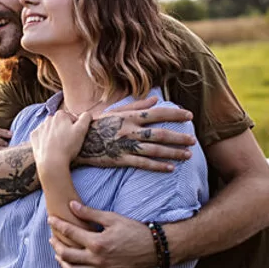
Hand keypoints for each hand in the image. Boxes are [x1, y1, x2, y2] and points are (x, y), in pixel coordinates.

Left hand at [31, 111, 91, 176]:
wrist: (51, 162)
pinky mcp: (33, 137)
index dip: (76, 127)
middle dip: (64, 129)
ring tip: (59, 145)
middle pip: (60, 122)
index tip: (76, 136)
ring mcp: (39, 127)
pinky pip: (41, 135)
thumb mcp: (81, 130)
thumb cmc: (68, 146)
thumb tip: (87, 114)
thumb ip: (86, 118)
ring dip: (54, 134)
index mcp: (60, 115)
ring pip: (50, 129)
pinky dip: (45, 139)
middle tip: (68, 141)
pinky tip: (49, 147)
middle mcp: (48, 118)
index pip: (71, 117)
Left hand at [48, 201, 156, 267]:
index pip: (70, 232)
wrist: (156, 249)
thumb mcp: (112, 218)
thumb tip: (72, 205)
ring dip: (63, 264)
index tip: (50, 220)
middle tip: (52, 239)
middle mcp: (97, 260)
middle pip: (67, 254)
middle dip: (56, 245)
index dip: (57, 225)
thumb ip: (90, 213)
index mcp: (97, 242)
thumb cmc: (135, 231)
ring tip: (59, 256)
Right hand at [77, 96, 195, 172]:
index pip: (157, 113)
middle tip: (193, 139)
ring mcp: (126, 146)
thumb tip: (156, 99)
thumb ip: (136, 105)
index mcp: (129, 117)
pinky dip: (158, 166)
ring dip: (173, 152)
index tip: (189, 116)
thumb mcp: (114, 111)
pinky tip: (170, 168)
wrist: (75, 141)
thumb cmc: (95, 124)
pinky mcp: (121, 159)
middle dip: (179, 136)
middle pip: (160, 133)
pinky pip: (143, 163)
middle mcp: (130, 130)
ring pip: (155, 150)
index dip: (175, 115)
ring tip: (188, 155)